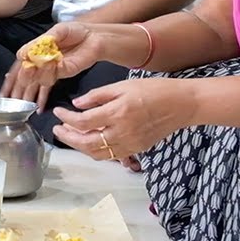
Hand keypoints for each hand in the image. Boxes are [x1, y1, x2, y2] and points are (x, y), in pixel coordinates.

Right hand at [7, 22, 98, 110]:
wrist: (94, 37)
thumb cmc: (76, 31)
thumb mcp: (57, 31)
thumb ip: (41, 42)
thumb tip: (25, 53)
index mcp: (36, 50)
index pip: (19, 64)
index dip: (11, 76)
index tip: (5, 86)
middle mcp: (41, 61)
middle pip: (25, 76)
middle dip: (18, 87)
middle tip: (11, 97)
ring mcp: (51, 70)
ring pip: (35, 83)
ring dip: (28, 91)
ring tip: (22, 102)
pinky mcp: (61, 75)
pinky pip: (48, 86)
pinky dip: (42, 96)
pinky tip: (39, 106)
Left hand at [52, 78, 193, 159]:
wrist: (182, 104)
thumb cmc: (154, 90)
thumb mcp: (122, 85)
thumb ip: (97, 96)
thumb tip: (77, 104)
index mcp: (118, 113)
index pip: (83, 121)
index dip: (66, 118)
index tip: (58, 112)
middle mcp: (123, 132)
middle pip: (86, 143)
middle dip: (67, 138)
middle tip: (57, 129)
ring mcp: (130, 143)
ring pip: (97, 153)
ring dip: (80, 146)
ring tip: (70, 134)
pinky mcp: (137, 149)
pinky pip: (111, 155)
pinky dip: (96, 150)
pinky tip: (89, 140)